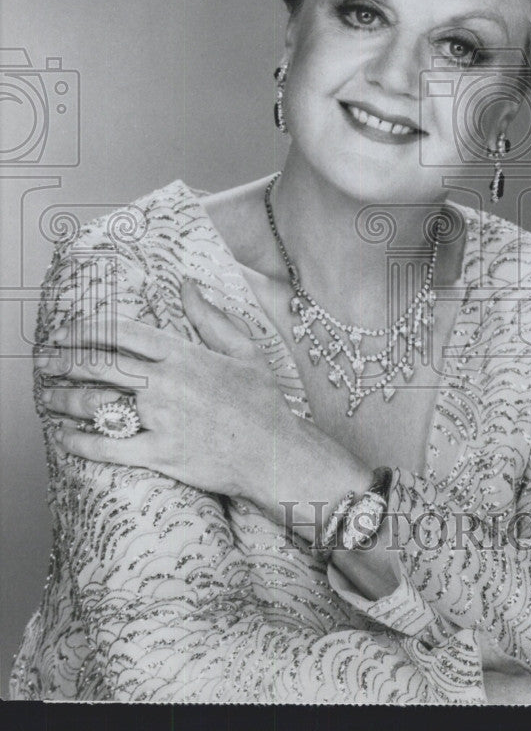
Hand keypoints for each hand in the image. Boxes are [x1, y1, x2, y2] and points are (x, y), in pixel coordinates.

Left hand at [35, 279, 298, 503]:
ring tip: (48, 398)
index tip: (66, 331)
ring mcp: (162, 420)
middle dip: (66, 362)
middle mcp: (167, 383)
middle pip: (102, 366)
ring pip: (98, 405)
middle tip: (46, 362)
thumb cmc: (262, 402)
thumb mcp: (245, 349)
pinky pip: (109, 447)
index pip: (124, 333)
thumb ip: (211, 316)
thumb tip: (188, 286)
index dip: (88, 329)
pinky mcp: (160, 454)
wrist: (275, 452)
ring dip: (65, 400)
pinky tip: (65, 439)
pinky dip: (81, 444)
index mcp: (184, 355)